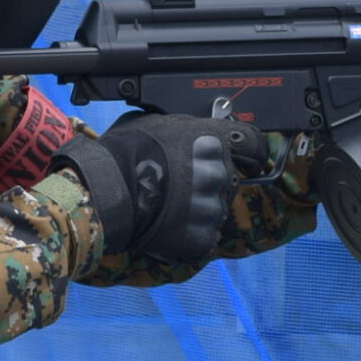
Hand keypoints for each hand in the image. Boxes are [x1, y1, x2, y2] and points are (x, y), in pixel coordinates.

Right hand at [53, 114, 267, 262]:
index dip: (252, 155)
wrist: (107, 191)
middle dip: (209, 185)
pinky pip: (204, 239)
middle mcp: (219, 173)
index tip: (251, 162)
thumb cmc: (125, 152)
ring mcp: (212, 207)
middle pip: (228, 181)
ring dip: (199, 212)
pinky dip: (190, 237)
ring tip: (168, 210)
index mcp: (213, 141)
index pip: (253, 145)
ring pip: (216, 211)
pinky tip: (170, 230)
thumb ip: (185, 128)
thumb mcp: (157, 122)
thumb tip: (189, 129)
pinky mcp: (200, 236)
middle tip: (181, 188)